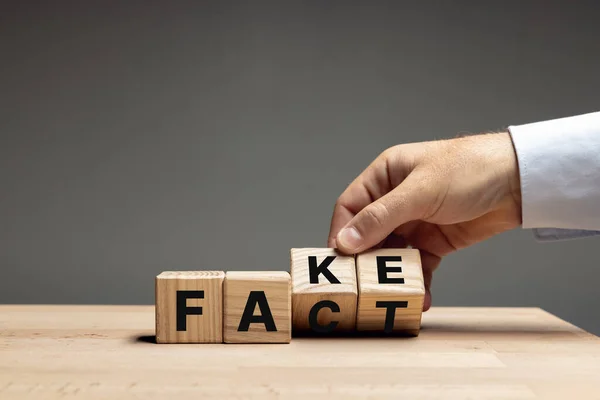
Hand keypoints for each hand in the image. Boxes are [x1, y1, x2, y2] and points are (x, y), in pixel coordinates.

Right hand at [328, 132, 521, 310]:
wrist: (520, 183)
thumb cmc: (469, 170)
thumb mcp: (419, 192)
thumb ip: (380, 217)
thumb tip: (345, 241)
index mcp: (385, 176)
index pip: (351, 206)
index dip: (342, 232)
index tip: (339, 260)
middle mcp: (395, 199)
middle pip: (368, 234)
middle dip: (366, 259)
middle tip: (363, 283)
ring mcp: (415, 222)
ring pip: (392, 253)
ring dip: (393, 275)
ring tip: (394, 294)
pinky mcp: (434, 241)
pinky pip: (417, 265)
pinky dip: (417, 281)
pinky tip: (420, 296)